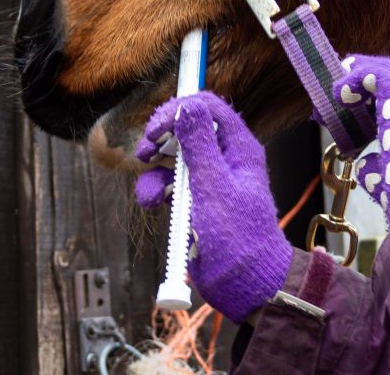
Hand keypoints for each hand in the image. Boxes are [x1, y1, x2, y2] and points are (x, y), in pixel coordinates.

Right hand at [134, 91, 291, 322]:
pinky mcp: (194, 202)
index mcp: (238, 148)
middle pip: (187, 129)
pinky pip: (169, 184)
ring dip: (154, 170)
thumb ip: (199, 143)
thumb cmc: (238, 236)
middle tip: (145, 150)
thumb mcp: (214, 185)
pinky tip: (152, 203)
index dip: (181, 109)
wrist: (245, 284)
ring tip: (149, 191)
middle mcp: (224, 159)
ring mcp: (208, 181)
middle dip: (162, 138)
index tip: (157, 126)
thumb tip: (188, 105)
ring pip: (173, 159)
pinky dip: (156, 191)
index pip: (209, 108)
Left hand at [333, 55, 389, 224]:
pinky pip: (377, 73)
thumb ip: (377, 171)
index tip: (347, 110)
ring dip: (360, 75)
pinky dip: (355, 79)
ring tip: (336, 88)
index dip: (374, 103)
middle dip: (367, 81)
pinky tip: (340, 95)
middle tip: (339, 92)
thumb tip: (362, 165)